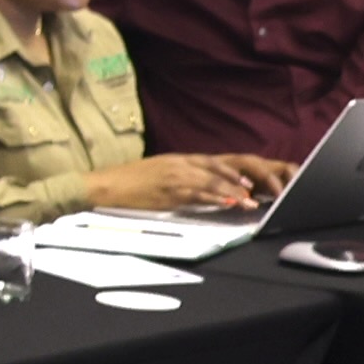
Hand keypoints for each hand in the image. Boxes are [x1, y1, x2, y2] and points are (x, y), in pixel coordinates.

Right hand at [83, 154, 261, 213]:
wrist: (108, 184)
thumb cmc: (130, 180)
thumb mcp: (159, 170)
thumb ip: (180, 173)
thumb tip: (199, 184)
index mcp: (178, 159)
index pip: (213, 162)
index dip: (233, 172)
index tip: (248, 182)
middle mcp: (180, 165)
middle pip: (217, 171)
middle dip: (238, 183)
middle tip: (254, 194)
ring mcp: (175, 178)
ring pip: (211, 183)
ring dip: (232, 193)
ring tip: (247, 203)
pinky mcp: (169, 193)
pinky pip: (197, 195)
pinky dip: (215, 199)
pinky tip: (226, 204)